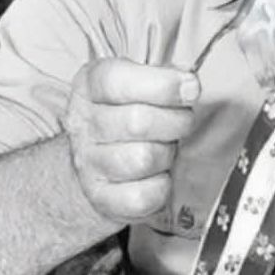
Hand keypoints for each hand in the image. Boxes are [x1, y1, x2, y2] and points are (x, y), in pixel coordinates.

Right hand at [63, 58, 199, 225]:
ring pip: (142, 159)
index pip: (115, 81)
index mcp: (90, 86)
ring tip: (164, 148)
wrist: (100, 162)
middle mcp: (83, 124)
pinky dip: (161, 187)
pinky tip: (157, 175)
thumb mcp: (141, 82)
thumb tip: (188, 84)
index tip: (190, 88)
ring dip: (167, 154)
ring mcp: (88, 164)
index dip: (162, 85)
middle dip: (175, 121)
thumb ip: (165, 77)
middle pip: (137, 122)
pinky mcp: (102, 198)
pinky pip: (144, 196)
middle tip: (181, 122)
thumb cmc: (129, 115)